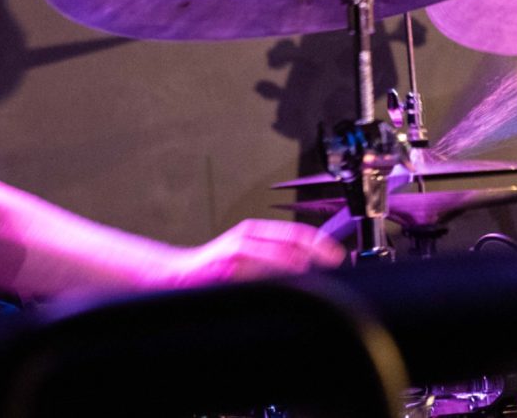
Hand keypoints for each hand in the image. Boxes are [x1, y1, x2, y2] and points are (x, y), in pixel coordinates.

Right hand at [165, 219, 346, 285]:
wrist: (179, 273)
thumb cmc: (215, 268)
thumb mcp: (246, 254)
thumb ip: (272, 255)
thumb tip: (308, 265)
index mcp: (254, 231)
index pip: (294, 231)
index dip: (319, 242)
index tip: (338, 255)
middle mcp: (247, 236)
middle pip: (290, 240)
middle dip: (315, 252)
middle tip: (334, 262)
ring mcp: (237, 250)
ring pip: (277, 255)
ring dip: (298, 265)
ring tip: (314, 274)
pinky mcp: (227, 266)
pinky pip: (258, 271)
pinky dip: (274, 277)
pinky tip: (285, 284)